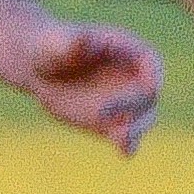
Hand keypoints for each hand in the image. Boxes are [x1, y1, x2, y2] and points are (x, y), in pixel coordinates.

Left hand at [12, 15, 165, 150]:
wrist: (40, 69)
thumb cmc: (54, 46)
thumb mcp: (61, 42)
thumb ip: (77, 41)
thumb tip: (86, 39)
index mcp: (130, 52)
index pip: (152, 65)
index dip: (153, 77)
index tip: (147, 89)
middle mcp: (133, 79)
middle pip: (148, 97)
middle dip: (134, 108)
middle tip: (102, 114)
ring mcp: (124, 103)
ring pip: (142, 119)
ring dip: (136, 131)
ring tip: (122, 142)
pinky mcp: (111, 123)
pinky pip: (125, 136)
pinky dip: (127, 145)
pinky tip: (124, 153)